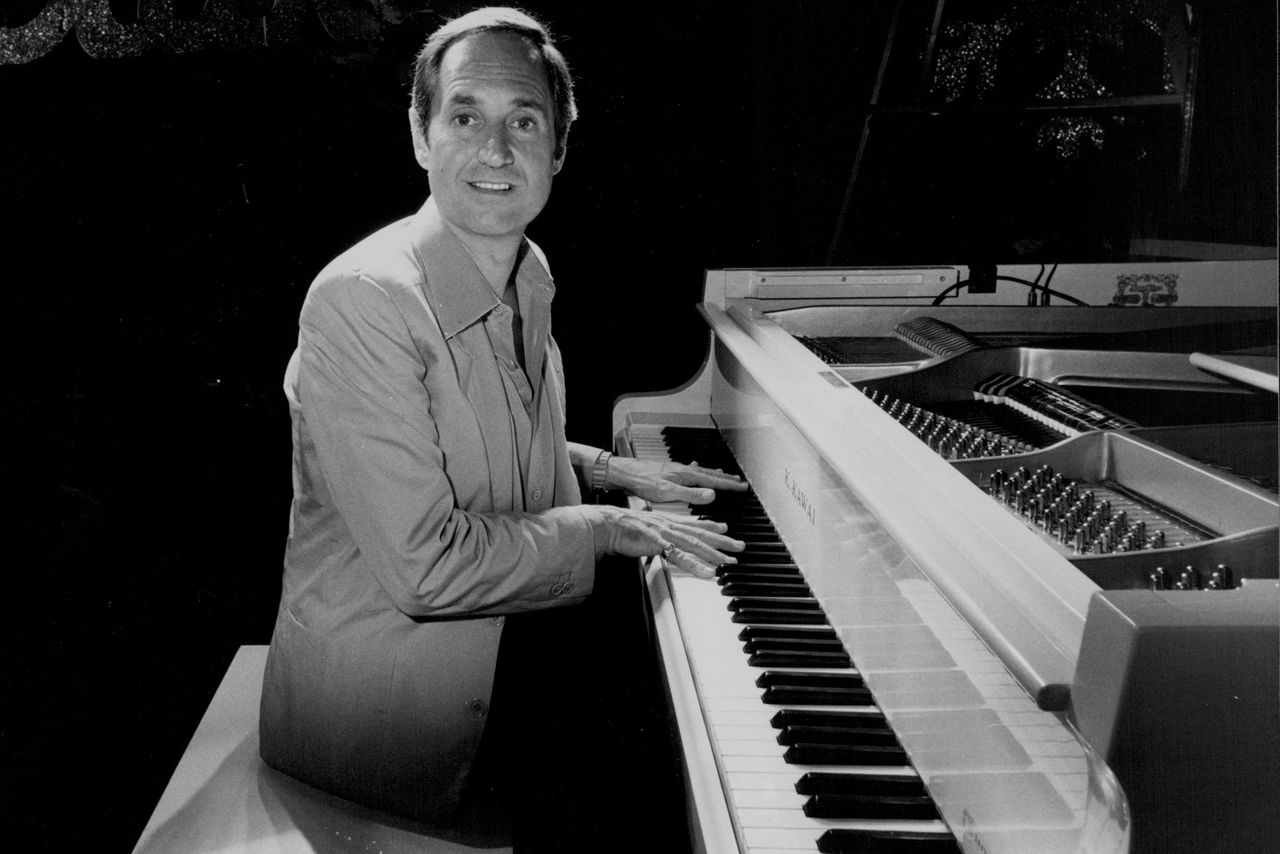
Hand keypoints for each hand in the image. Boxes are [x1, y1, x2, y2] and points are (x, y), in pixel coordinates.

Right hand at [590, 505, 744, 576]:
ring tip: (730, 561)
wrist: (608, 524)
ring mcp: (666, 534)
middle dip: (723, 541)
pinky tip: (708, 573)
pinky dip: (696, 565)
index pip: (694, 524)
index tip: (726, 529)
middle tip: (740, 547)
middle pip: (702, 535)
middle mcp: (671, 525)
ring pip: (696, 545)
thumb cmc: (622, 527)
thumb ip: (660, 529)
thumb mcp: (646, 525)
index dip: (712, 526)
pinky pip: (681, 557)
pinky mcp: (659, 545)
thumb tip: (665, 535)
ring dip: (715, 554)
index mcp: (668, 521)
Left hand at [607, 456, 747, 504]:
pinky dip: (698, 470)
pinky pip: (689, 470)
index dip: (729, 485)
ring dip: (714, 474)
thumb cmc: (642, 482)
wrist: (624, 473)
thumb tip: (712, 495)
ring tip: (724, 474)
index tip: (742, 487)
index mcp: (686, 475)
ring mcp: (676, 469)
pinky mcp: (668, 471)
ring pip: (701, 471)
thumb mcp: (668, 492)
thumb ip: (691, 495)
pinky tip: (695, 467)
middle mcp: (683, 470)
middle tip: (740, 482)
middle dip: (726, 479)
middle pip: (710, 474)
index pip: (713, 480)